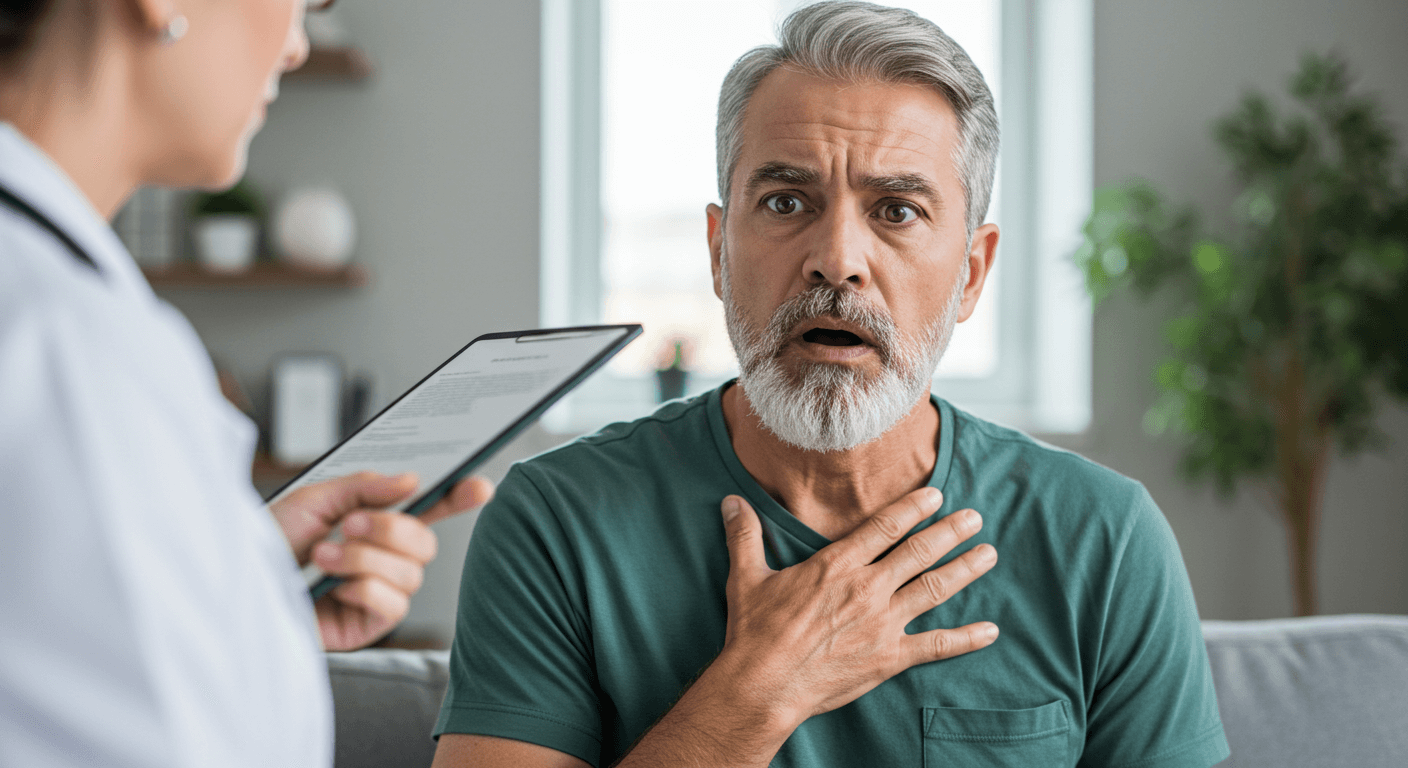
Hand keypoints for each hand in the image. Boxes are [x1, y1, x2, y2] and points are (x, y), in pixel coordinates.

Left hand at [269, 471, 493, 650]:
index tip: (479, 485)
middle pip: (426, 542)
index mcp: (374, 524)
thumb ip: (365, 487)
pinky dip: (364, 588)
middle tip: (350, 523)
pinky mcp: (368, 625)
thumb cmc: (269, 544)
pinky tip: (335, 587)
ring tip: (323, 556)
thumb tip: (412, 481)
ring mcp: (378, 592)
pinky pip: (394, 604)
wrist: (237, 589)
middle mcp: (383, 558)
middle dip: (392, 529)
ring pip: (410, 572)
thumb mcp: (314, 499)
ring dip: (364, 558)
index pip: (429, 509)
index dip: (459, 498)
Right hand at [714, 488, 998, 731]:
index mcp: (836, 565)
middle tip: (975, 517)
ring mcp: (882, 624)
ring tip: (988, 554)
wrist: (764, 684)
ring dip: (964, 570)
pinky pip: (936, 645)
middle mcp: (866, 589)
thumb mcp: (746, 577)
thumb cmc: (755, 632)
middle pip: (919, 552)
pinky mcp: (889, 658)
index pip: (884, 527)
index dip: (913, 508)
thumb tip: (731, 502)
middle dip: (950, 532)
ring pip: (933, 589)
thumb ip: (745, 535)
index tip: (936, 495)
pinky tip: (991, 630)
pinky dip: (966, 638)